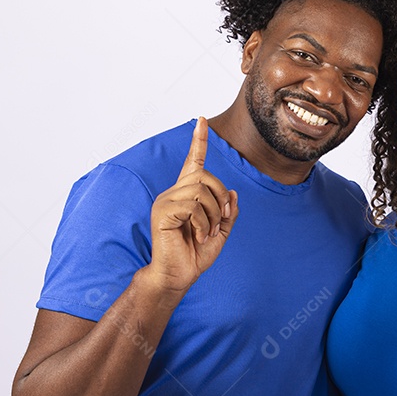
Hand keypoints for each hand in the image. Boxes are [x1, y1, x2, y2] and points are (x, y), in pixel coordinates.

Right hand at [144, 117, 237, 296]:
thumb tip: (234, 192)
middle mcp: (174, 193)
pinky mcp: (162, 211)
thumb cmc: (195, 255)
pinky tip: (197, 235)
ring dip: (213, 214)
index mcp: (186, 195)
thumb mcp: (220, 232)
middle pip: (205, 176)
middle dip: (220, 198)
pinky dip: (203, 222)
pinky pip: (193, 205)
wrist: (178, 276)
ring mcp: (166, 201)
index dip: (199, 141)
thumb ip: (228, 212)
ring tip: (205, 232)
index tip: (202, 120)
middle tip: (219, 221)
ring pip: (201, 191)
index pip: (193, 162)